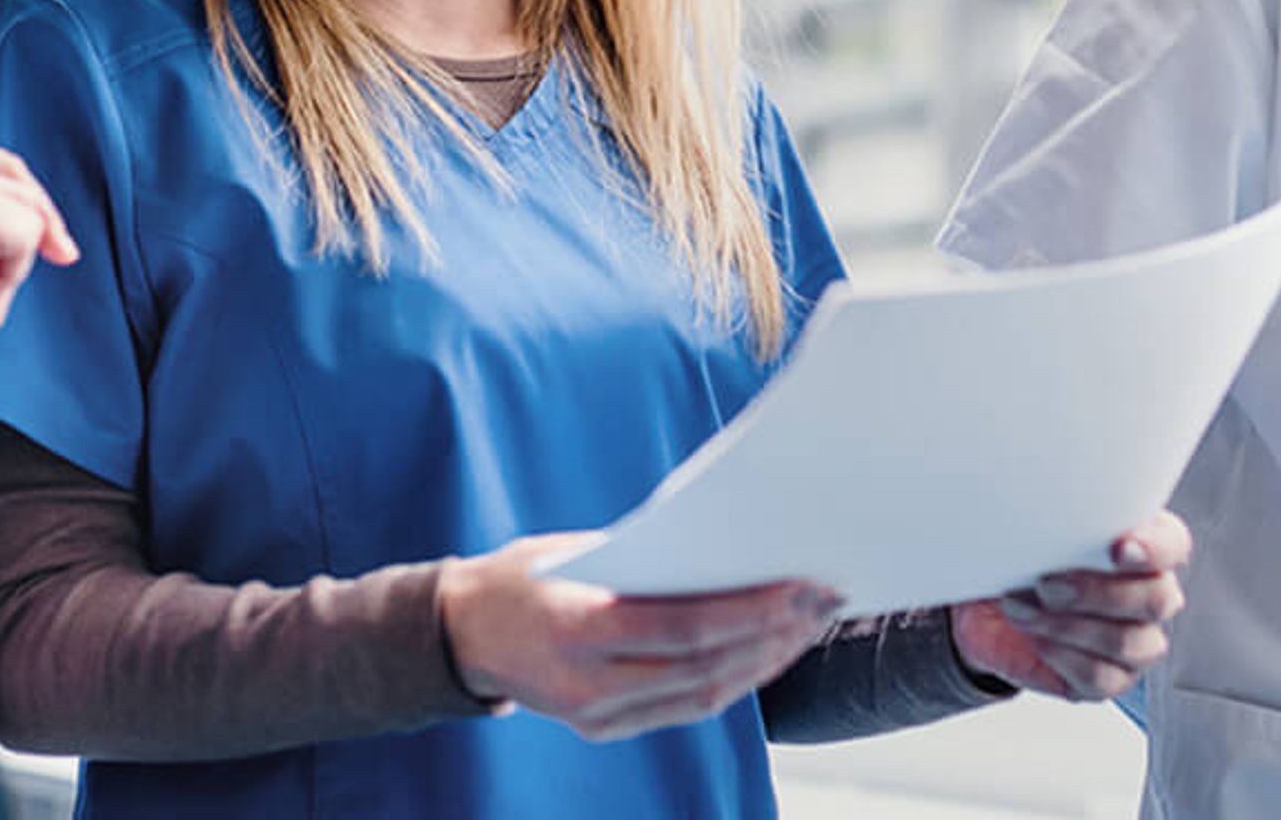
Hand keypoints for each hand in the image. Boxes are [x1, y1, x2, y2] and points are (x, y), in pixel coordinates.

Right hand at [438, 534, 840, 741]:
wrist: (457, 636)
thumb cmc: (519, 577)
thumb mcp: (569, 552)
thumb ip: (639, 560)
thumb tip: (725, 555)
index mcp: (575, 627)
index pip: (681, 627)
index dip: (748, 613)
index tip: (799, 588)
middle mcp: (586, 684)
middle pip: (702, 667)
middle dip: (771, 636)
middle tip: (822, 602)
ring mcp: (595, 716)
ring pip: (703, 698)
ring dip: (762, 662)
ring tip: (806, 627)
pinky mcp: (603, 729)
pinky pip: (683, 709)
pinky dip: (730, 680)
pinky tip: (763, 653)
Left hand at [948, 509, 1190, 701]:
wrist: (993, 602)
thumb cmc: (1027, 557)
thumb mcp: (1040, 528)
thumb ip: (1062, 520)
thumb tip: (1055, 516)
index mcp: (1145, 547)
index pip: (1173, 546)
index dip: (1154, 549)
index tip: (1117, 548)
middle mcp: (1151, 596)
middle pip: (1157, 600)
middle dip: (1098, 593)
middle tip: (1046, 584)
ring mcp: (1136, 642)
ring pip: (1129, 643)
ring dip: (1067, 625)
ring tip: (1020, 607)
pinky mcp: (1110, 679)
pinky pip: (1102, 678)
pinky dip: (1061, 655)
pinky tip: (1034, 636)